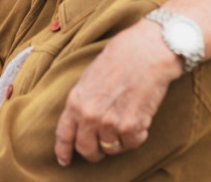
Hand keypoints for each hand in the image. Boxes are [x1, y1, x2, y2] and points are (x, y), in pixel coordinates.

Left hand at [54, 19, 182, 165]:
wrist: (147, 51)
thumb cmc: (120, 57)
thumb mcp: (90, 77)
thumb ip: (83, 100)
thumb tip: (82, 120)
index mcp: (75, 101)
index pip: (64, 134)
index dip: (63, 150)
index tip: (65, 160)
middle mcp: (89, 115)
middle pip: (86, 149)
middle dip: (94, 152)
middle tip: (102, 147)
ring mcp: (110, 122)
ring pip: (111, 148)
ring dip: (118, 140)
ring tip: (126, 119)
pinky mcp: (132, 126)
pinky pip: (132, 143)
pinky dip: (137, 135)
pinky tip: (140, 117)